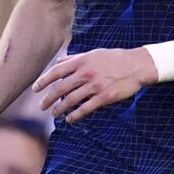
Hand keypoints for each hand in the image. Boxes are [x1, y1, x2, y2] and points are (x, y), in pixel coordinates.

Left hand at [33, 47, 156, 123]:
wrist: (138, 65)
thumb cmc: (116, 58)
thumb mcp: (94, 54)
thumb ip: (75, 58)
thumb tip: (59, 61)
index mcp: (82, 61)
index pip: (56, 71)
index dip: (43, 81)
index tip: (35, 89)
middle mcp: (86, 73)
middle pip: (60, 88)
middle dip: (48, 99)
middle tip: (42, 107)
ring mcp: (95, 86)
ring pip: (71, 100)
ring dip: (60, 109)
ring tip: (55, 114)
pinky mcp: (104, 97)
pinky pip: (85, 109)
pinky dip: (75, 116)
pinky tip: (70, 120)